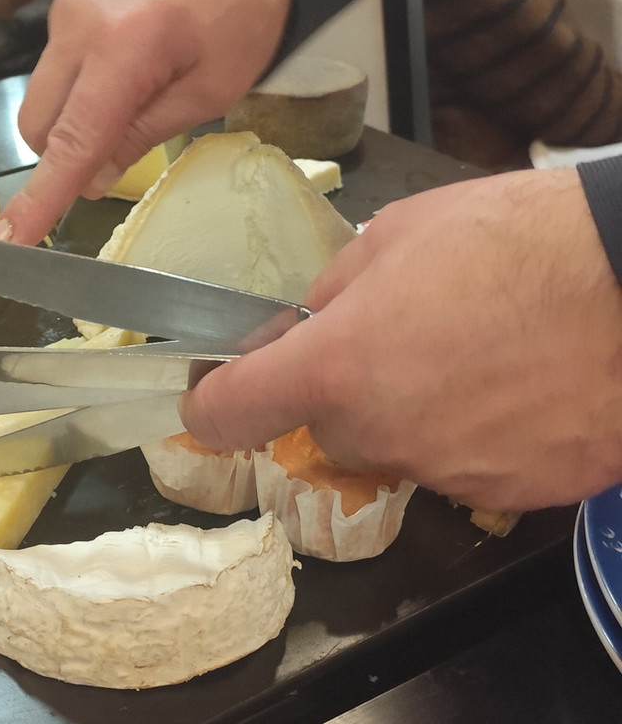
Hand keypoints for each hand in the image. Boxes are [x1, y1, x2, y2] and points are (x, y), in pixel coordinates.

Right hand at [0, 0, 291, 244]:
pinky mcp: (64, 9)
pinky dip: (75, 96)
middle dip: (63, 158)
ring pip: (40, 101)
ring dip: (70, 125)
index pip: (71, 141)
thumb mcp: (208, 92)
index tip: (10, 237)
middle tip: (115, 159)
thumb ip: (142, 137)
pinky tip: (118, 82)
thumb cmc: (240, 17)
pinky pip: (53, 73)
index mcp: (125, 48)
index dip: (42, 197)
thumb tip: (92, 181)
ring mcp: (65, 13)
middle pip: (38, 125)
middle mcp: (79, 26)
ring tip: (129, 106)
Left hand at [180, 168, 621, 510]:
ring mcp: (444, 472)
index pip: (227, 414)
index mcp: (335, 368)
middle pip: (325, 427)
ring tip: (473, 351)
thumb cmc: (518, 241)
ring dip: (412, 410)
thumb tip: (304, 324)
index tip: (216, 387)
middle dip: (343, 389)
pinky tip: (513, 385)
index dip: (211, 400)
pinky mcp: (506, 493)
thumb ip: (332, 291)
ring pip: (396, 446)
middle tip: (397, 335)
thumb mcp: (395, 235)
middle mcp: (379, 435)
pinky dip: (470, 434)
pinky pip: (459, 465)